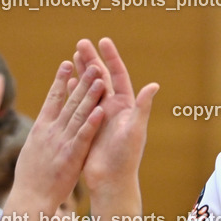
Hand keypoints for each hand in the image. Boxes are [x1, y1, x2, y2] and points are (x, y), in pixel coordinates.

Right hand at [10, 60, 104, 208]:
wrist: (30, 198)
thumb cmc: (30, 177)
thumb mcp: (33, 149)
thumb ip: (41, 133)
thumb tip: (43, 123)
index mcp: (41, 128)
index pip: (53, 99)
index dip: (61, 81)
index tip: (67, 63)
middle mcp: (51, 130)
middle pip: (68, 101)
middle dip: (80, 80)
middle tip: (89, 60)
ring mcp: (61, 141)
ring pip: (78, 114)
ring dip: (90, 95)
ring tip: (99, 77)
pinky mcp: (72, 154)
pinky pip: (84, 135)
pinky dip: (92, 122)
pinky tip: (102, 110)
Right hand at [74, 38, 158, 195]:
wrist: (112, 180)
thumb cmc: (126, 157)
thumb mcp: (135, 130)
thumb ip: (142, 107)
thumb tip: (154, 85)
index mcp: (126, 106)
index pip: (119, 76)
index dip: (111, 58)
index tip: (103, 41)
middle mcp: (114, 109)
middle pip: (102, 78)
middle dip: (92, 59)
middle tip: (80, 42)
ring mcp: (100, 117)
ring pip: (89, 89)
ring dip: (82, 72)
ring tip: (72, 56)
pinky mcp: (88, 127)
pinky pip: (80, 105)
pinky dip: (74, 92)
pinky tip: (66, 81)